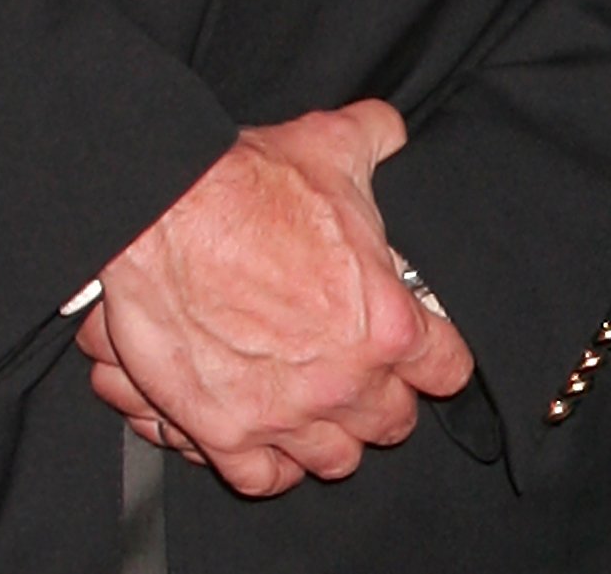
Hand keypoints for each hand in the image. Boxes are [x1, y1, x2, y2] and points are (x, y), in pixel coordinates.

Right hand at [77, 102, 466, 497]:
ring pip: (335, 460)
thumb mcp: (335, 144)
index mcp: (385, 322)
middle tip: (370, 377)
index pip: (446, 370)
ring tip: (324, 410)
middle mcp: (343, 380)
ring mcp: (284, 415)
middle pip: (392, 423)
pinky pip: (264, 480)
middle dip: (386, 400)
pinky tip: (272, 441)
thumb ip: (377, 138)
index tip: (428, 354)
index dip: (438, 360)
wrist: (164, 213)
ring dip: (333, 435)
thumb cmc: (249, 184)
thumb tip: (391, 130)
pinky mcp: (224, 432)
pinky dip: (270, 465)